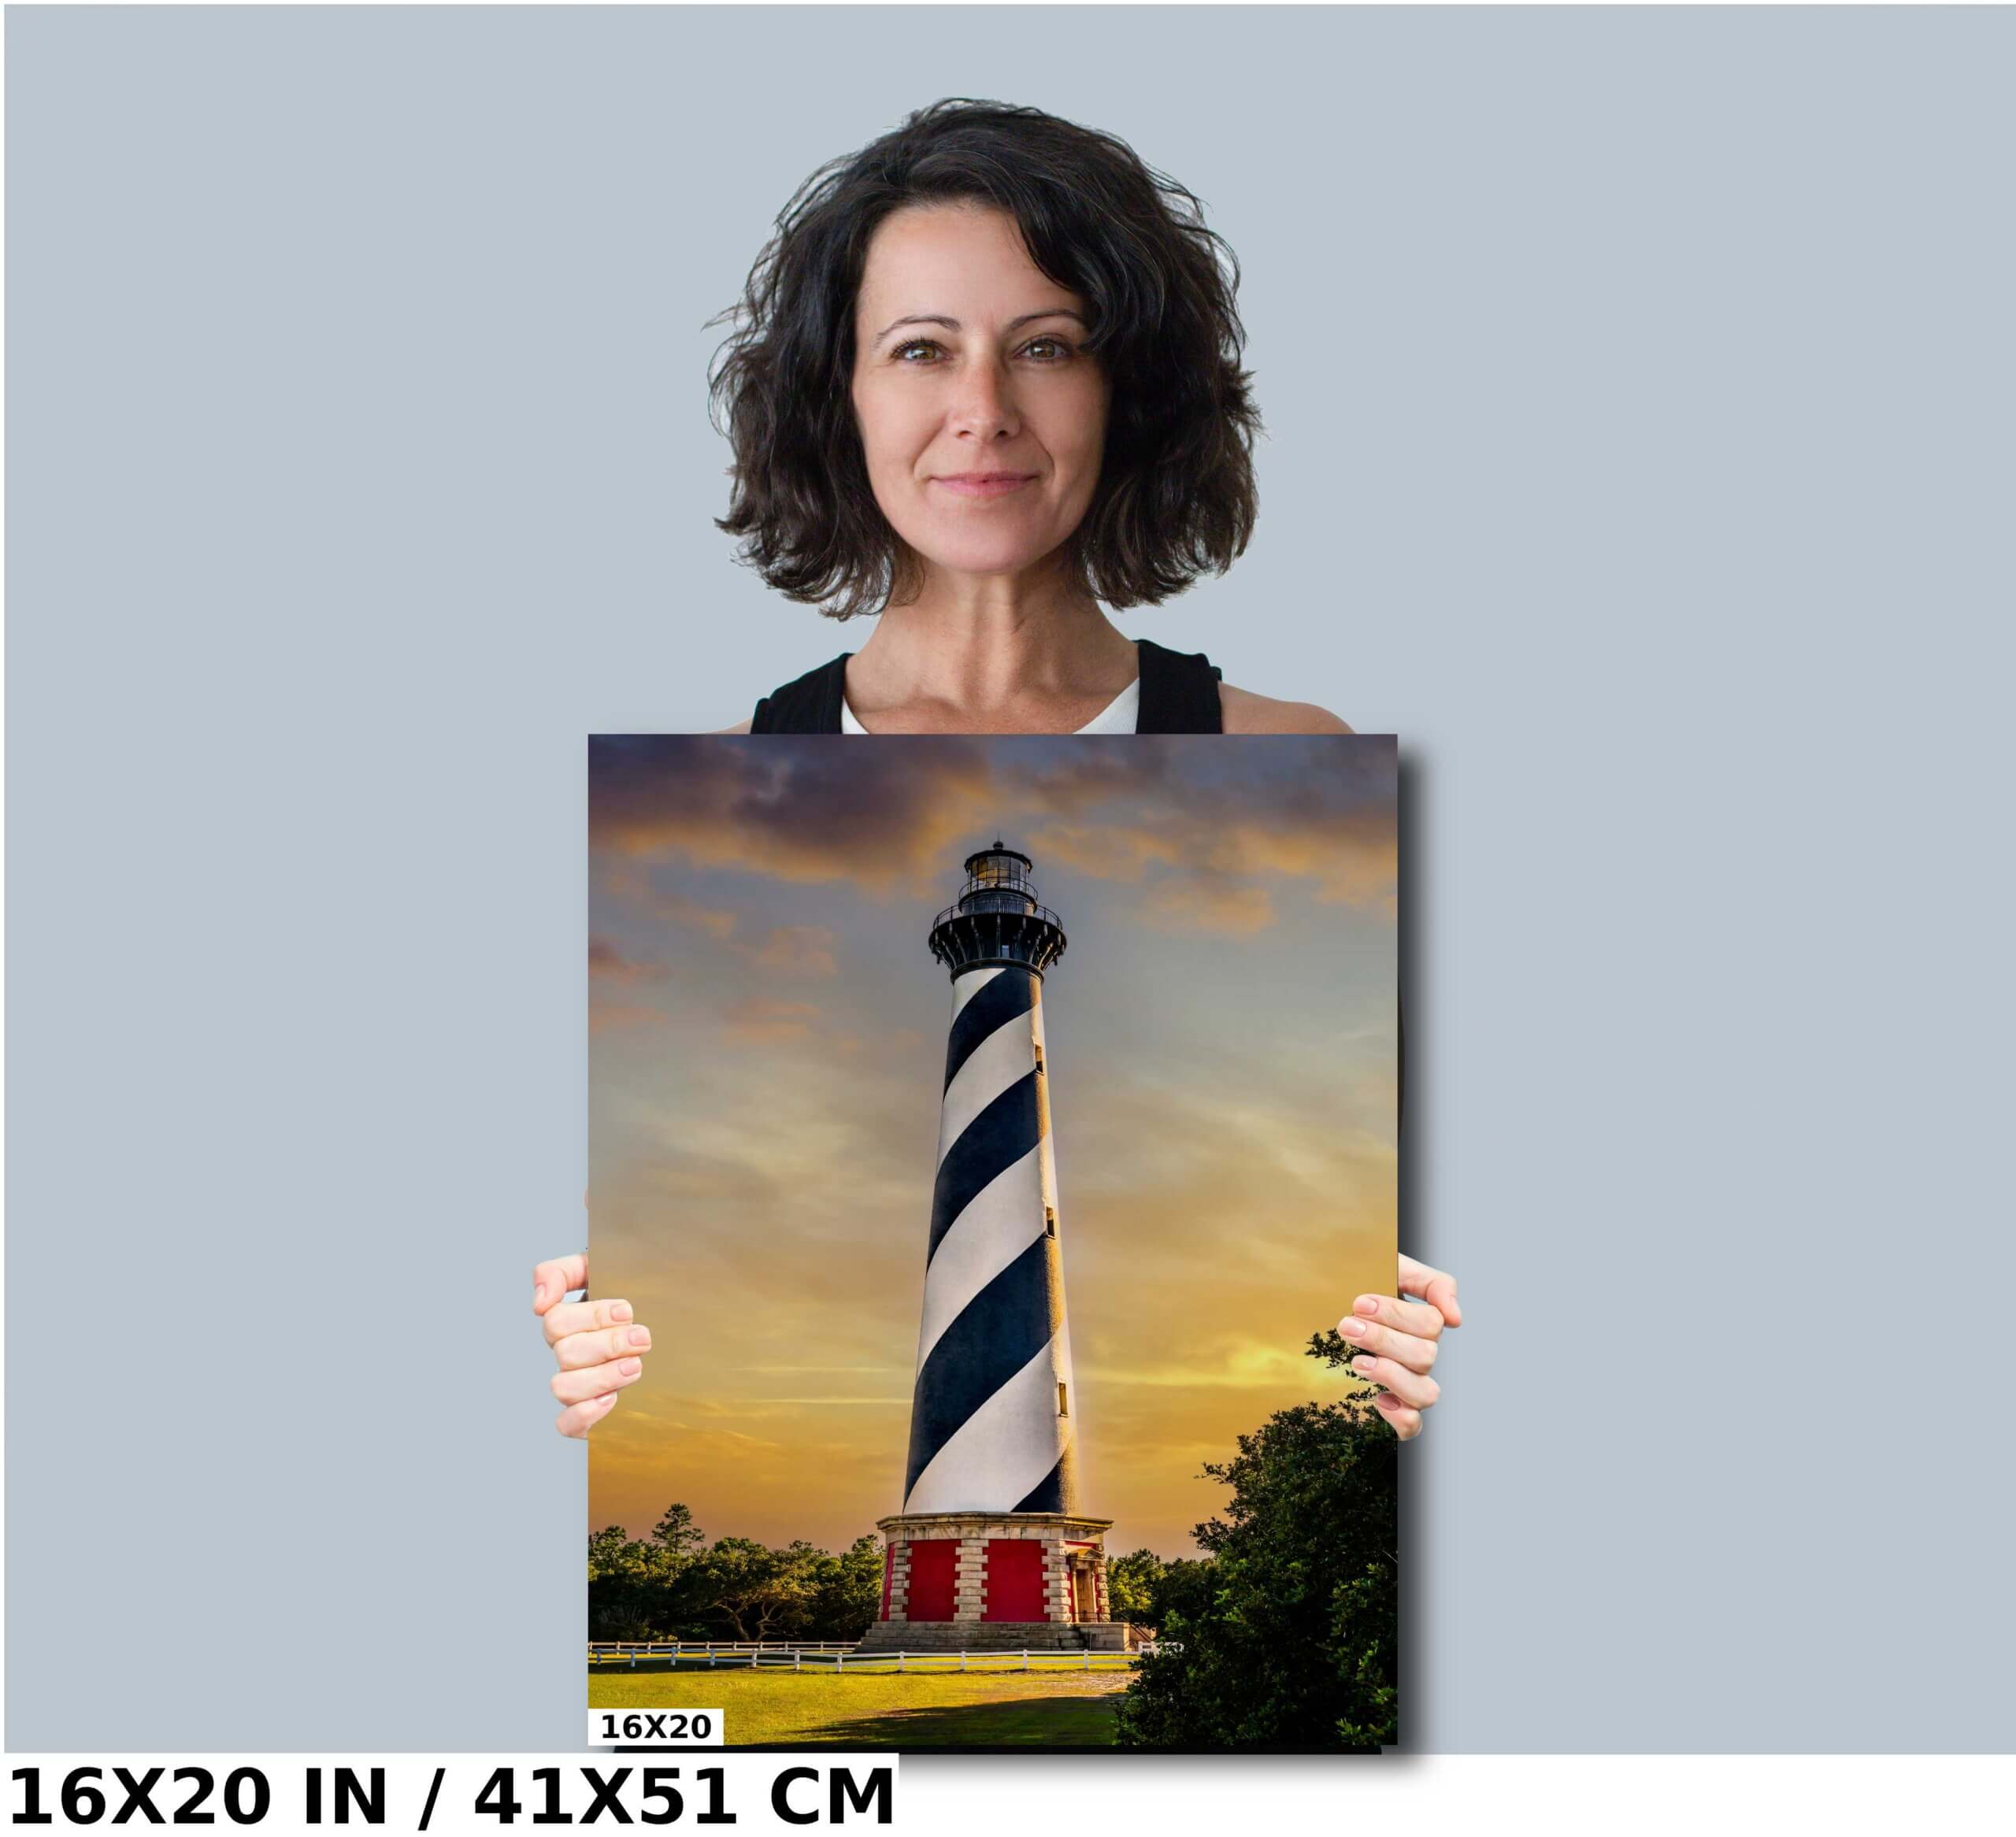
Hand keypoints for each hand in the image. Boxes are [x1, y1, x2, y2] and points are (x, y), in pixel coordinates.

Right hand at [533, 1249, 650, 1437]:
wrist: (666, 1332)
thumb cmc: (627, 1299)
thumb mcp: (598, 1270)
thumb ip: (563, 1272)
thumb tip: (540, 1301)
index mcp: (566, 1324)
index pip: (556, 1321)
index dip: (592, 1317)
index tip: (626, 1312)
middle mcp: (566, 1356)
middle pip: (565, 1353)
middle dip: (608, 1344)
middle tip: (641, 1338)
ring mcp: (575, 1386)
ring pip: (563, 1388)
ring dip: (602, 1377)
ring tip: (635, 1366)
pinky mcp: (585, 1416)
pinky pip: (565, 1425)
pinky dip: (584, 1414)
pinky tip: (611, 1400)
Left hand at [1338, 1252, 1460, 1440]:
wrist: (1324, 1302)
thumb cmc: (1361, 1285)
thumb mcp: (1394, 1268)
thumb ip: (1432, 1283)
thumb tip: (1455, 1317)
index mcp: (1422, 1324)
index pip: (1431, 1324)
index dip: (1396, 1314)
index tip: (1359, 1303)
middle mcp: (1420, 1356)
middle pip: (1425, 1356)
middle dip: (1383, 1340)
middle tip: (1347, 1326)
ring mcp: (1408, 1383)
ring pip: (1426, 1393)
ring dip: (1391, 1375)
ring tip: (1357, 1361)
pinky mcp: (1392, 1407)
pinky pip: (1412, 1426)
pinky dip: (1400, 1417)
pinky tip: (1378, 1399)